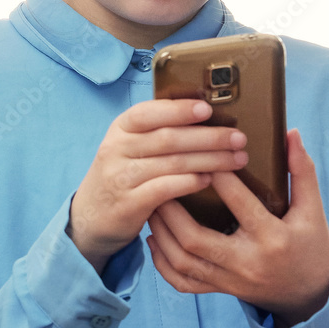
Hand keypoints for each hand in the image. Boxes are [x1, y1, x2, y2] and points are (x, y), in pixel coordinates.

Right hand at [68, 99, 248, 272]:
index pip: (150, 112)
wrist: (90, 218)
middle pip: (169, 138)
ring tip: (237, 160)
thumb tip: (205, 116)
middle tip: (239, 138)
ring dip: (210, 160)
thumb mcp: (129, 147)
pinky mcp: (128, 203)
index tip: (209, 109)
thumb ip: (156, 132)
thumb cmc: (122, 176)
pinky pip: (164, 189)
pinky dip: (190, 183)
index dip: (179, 110)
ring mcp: (120, 177)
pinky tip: (210, 180)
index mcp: (120, 129)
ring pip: (172, 163)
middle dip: (209, 137)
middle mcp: (117, 149)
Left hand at [147, 129, 328, 327]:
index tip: (203, 153)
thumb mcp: (313, 210)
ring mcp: (230, 281)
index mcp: (272, 238)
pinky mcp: (220, 291)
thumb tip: (291, 133)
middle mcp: (246, 262)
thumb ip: (302, 171)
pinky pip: (183, 283)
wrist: (309, 295)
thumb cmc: (310, 245)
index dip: (220, 179)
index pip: (241, 206)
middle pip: (197, 239)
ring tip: (152, 206)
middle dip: (172, 212)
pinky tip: (155, 240)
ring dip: (162, 235)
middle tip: (160, 182)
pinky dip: (163, 265)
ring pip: (183, 262)